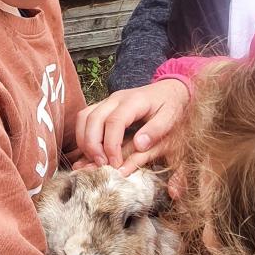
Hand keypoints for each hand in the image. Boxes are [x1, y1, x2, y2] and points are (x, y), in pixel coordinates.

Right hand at [75, 79, 189, 174]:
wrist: (168, 89)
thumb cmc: (170, 105)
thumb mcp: (171, 118)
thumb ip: (156, 131)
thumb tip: (139, 145)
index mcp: (133, 101)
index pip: (114, 121)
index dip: (111, 145)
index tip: (115, 164)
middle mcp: (115, 98)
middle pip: (92, 119)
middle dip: (92, 145)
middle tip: (102, 165)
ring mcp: (107, 101)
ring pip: (84, 117)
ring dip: (84, 140)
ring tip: (95, 160)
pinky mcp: (102, 106)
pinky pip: (84, 118)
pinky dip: (83, 135)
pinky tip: (92, 151)